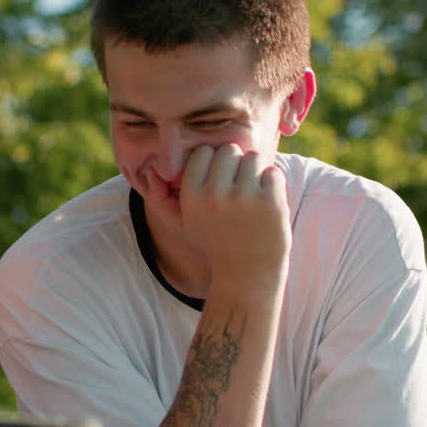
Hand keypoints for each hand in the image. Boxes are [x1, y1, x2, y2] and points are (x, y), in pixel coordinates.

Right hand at [179, 144, 290, 301]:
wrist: (246, 276)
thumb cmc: (215, 245)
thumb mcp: (186, 224)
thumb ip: (169, 197)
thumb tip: (153, 171)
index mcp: (192, 196)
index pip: (204, 152)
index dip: (213, 160)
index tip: (220, 177)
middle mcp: (214, 194)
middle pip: (229, 150)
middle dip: (236, 162)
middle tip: (239, 184)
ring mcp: (244, 197)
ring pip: (253, 158)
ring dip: (255, 171)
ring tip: (252, 193)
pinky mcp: (270, 202)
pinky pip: (273, 172)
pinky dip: (272, 184)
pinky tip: (266, 202)